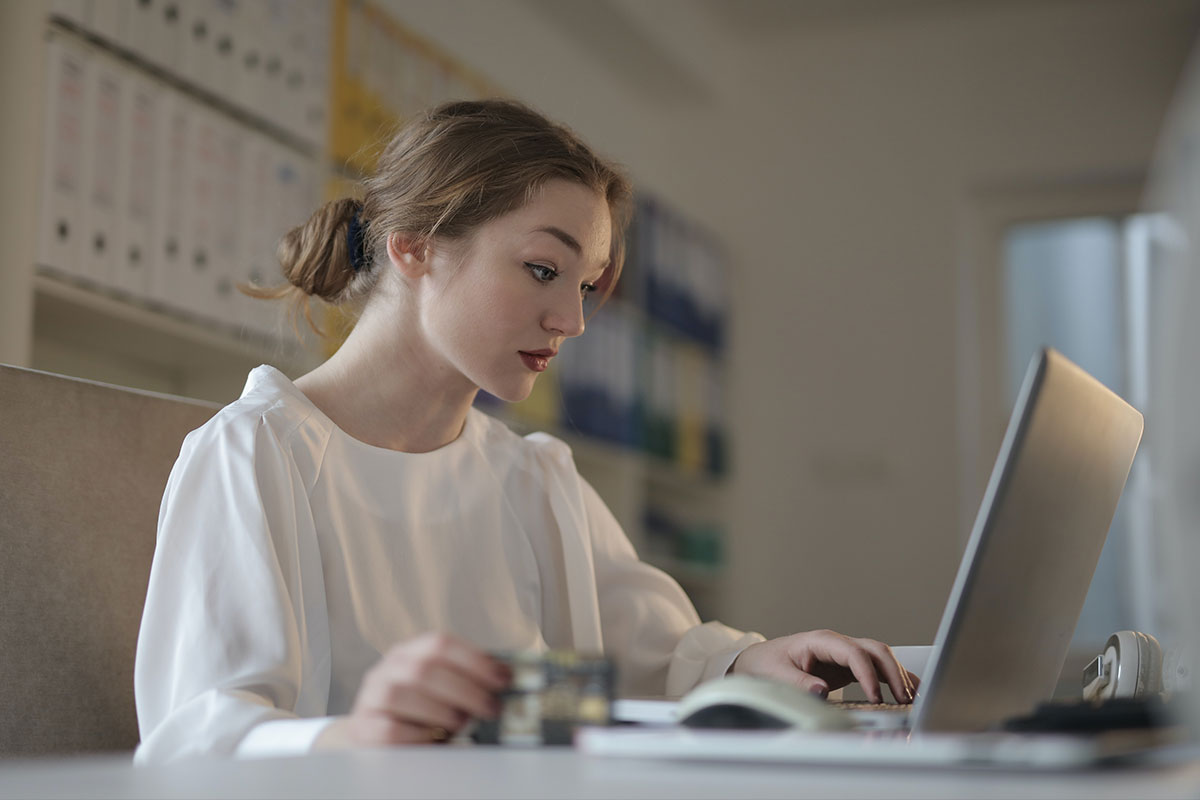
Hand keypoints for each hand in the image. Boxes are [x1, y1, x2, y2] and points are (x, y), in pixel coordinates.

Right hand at [315, 632, 510, 748]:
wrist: (374, 731)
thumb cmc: (418, 709)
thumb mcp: (440, 687)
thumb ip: (467, 680)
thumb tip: (509, 681)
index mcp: (411, 651)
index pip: (441, 643)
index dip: (475, 659)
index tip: (503, 678)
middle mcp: (388, 668)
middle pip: (425, 669)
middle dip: (466, 690)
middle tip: (491, 708)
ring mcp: (372, 696)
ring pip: (403, 694)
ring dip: (441, 710)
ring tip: (463, 724)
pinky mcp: (363, 727)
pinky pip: (390, 729)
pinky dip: (418, 735)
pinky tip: (435, 740)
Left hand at [730, 629, 919, 703]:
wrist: (759, 661)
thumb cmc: (767, 664)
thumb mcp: (777, 674)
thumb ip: (798, 682)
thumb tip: (821, 690)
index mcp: (821, 641)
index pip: (854, 654)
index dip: (868, 675)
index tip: (876, 697)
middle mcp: (837, 644)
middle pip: (875, 650)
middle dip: (893, 673)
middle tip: (903, 698)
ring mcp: (844, 654)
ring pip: (880, 657)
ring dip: (897, 675)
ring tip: (910, 698)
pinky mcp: (847, 666)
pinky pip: (876, 668)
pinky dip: (893, 678)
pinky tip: (908, 689)